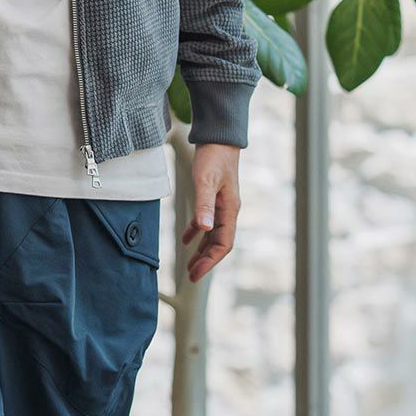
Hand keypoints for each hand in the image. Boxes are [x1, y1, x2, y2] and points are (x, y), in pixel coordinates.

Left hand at [180, 143, 240, 282]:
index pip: (223, 244)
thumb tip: (204, 229)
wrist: (219, 139)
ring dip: (201, 251)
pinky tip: (186, 241)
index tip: (196, 274)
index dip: (210, 261)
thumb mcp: (205, 181)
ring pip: (212, 235)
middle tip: (190, 276)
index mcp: (229, 211)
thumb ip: (204, 205)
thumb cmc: (213, 158)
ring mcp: (221, 206)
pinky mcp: (213, 199)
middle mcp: (228, 212)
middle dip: (205, 261)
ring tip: (189, 265)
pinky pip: (206, 222)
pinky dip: (196, 234)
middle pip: (218, 244)